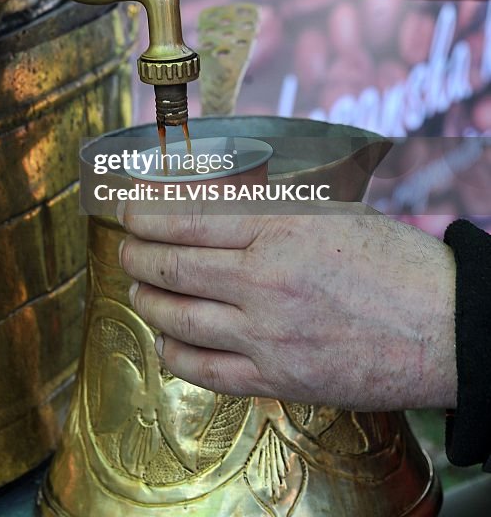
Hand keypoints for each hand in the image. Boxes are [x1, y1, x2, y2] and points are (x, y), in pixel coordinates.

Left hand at [118, 202, 456, 409]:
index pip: (187, 215)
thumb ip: (271, 203)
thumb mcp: (331, 209)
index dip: (145, 211)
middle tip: (125, 247)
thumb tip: (213, 195)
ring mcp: (268, 332)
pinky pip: (206, 370)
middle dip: (137, 253)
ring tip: (139, 288)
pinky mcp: (279, 376)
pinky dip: (175, 355)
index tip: (126, 207)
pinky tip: (166, 343)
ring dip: (149, 299)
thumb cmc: (394, 260)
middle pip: (173, 264)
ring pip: (180, 317)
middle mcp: (264, 277)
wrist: (446, 325)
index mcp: (278, 226)